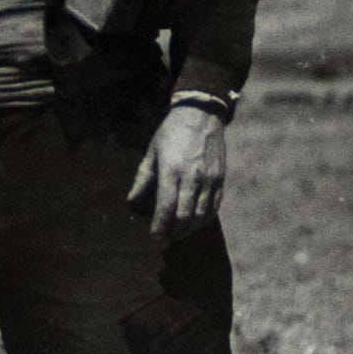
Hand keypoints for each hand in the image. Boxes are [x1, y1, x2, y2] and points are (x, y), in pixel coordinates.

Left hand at [128, 104, 226, 242]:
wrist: (201, 114)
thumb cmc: (171, 133)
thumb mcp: (152, 152)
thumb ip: (143, 179)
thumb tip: (132, 203)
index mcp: (171, 169)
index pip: (166, 207)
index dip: (160, 226)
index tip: (155, 237)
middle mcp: (192, 176)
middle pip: (185, 216)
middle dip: (174, 232)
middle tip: (166, 239)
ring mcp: (209, 178)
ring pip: (201, 215)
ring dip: (189, 229)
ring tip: (179, 233)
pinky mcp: (220, 178)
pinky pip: (214, 206)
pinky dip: (204, 219)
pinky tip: (195, 222)